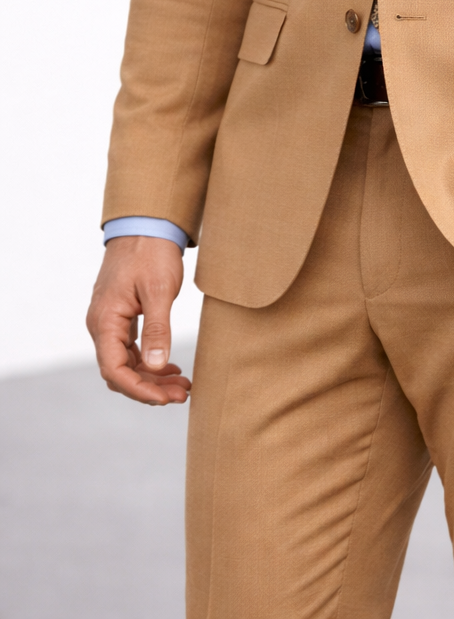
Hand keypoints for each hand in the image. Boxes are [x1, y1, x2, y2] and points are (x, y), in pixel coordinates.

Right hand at [86, 236, 191, 405]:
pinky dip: (149, 362)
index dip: (139, 390)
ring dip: (151, 378)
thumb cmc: (151, 252)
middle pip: (120, 371)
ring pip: (126, 362)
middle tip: (182, 395)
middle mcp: (102, 324)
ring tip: (181, 386)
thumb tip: (155, 367)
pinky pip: (131, 349)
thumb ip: (157, 329)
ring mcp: (110, 321)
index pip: (114, 370)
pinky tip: (169, 367)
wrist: (146, 224)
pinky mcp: (121, 316)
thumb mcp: (159, 290)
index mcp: (105, 320)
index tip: (165, 399)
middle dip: (149, 388)